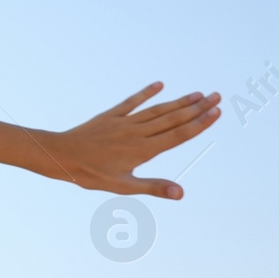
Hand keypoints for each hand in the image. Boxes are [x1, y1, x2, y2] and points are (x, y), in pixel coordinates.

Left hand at [49, 82, 220, 198]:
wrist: (60, 155)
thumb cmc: (90, 174)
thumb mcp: (123, 186)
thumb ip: (153, 187)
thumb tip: (181, 193)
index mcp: (143, 150)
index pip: (178, 134)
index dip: (199, 123)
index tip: (216, 112)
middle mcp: (137, 133)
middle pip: (173, 118)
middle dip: (197, 108)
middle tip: (217, 96)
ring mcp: (124, 122)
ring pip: (157, 109)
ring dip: (178, 101)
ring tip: (198, 94)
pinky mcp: (110, 116)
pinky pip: (131, 102)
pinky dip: (146, 93)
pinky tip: (159, 84)